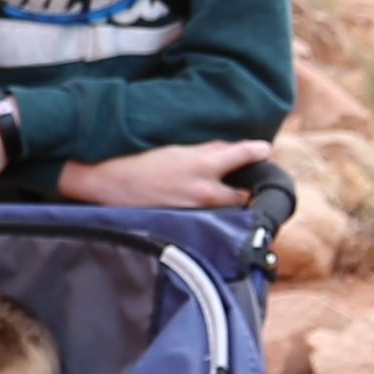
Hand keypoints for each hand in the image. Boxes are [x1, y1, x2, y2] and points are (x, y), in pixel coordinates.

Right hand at [57, 140, 269, 211]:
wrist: (108, 182)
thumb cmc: (138, 160)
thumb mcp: (176, 148)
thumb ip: (207, 151)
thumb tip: (230, 151)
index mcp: (204, 165)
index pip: (243, 157)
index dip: (257, 152)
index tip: (265, 151)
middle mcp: (205, 191)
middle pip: (242, 194)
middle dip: (241, 189)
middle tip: (237, 182)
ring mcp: (196, 211)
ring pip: (225, 210)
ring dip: (224, 203)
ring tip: (211, 197)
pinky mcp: (185, 224)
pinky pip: (206, 220)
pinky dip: (206, 214)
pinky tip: (194, 208)